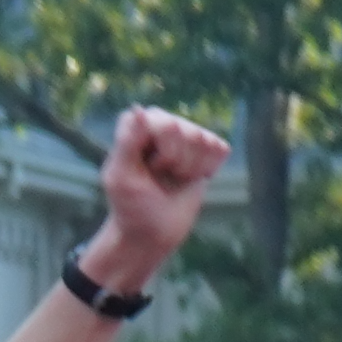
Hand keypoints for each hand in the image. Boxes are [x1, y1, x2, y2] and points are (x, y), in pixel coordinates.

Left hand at [83, 105, 229, 291]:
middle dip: (174, 161)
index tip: (143, 168)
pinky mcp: (208, 150)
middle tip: (159, 177)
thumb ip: (128, 142)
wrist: (153, 232)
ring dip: (189, 168)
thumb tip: (139, 109)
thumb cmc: (131, 206)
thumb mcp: (121, 177)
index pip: (157, 120)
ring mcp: (187, 135)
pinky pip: (220, 150)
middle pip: (184, 129)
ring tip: (173, 179)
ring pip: (204, 139)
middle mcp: (163, 124)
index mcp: (136, 126)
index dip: (155, 149)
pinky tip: (190, 179)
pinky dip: (207, 170)